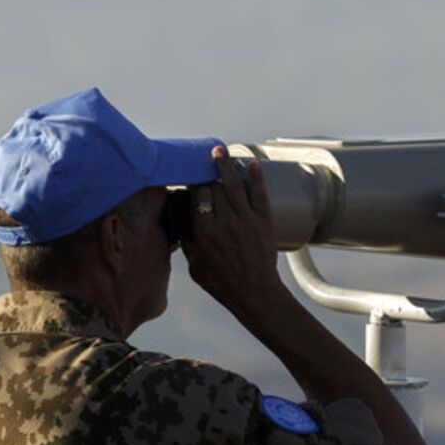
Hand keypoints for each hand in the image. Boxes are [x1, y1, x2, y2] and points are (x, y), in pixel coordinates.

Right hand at [181, 146, 285, 322]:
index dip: (194, 184)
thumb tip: (181, 224)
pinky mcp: (263, 222)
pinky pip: (259, 193)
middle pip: (213, 188)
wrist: (254, 293)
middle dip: (207, 173)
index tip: (192, 178)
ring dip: (225, 165)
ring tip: (220, 150)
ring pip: (233, 185)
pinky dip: (256, 176)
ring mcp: (245, 220)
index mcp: (204, 232)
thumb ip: (187, 243)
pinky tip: (251, 163)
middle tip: (204, 160)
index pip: (196, 197)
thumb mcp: (195, 266)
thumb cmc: (223, 284)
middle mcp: (223, 223)